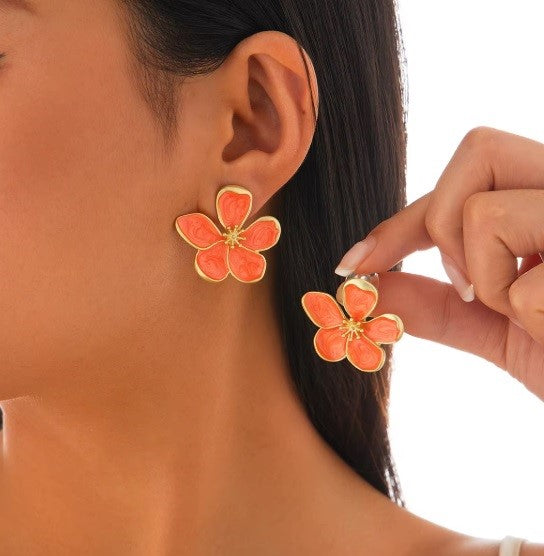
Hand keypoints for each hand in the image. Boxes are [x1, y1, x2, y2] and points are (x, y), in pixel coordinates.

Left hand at [335, 126, 543, 400]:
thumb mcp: (498, 328)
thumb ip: (435, 304)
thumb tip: (369, 285)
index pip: (464, 175)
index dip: (400, 221)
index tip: (353, 263)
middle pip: (478, 148)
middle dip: (442, 225)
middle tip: (468, 286)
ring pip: (486, 214)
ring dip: (485, 285)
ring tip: (529, 313)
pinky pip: (522, 285)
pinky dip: (526, 320)